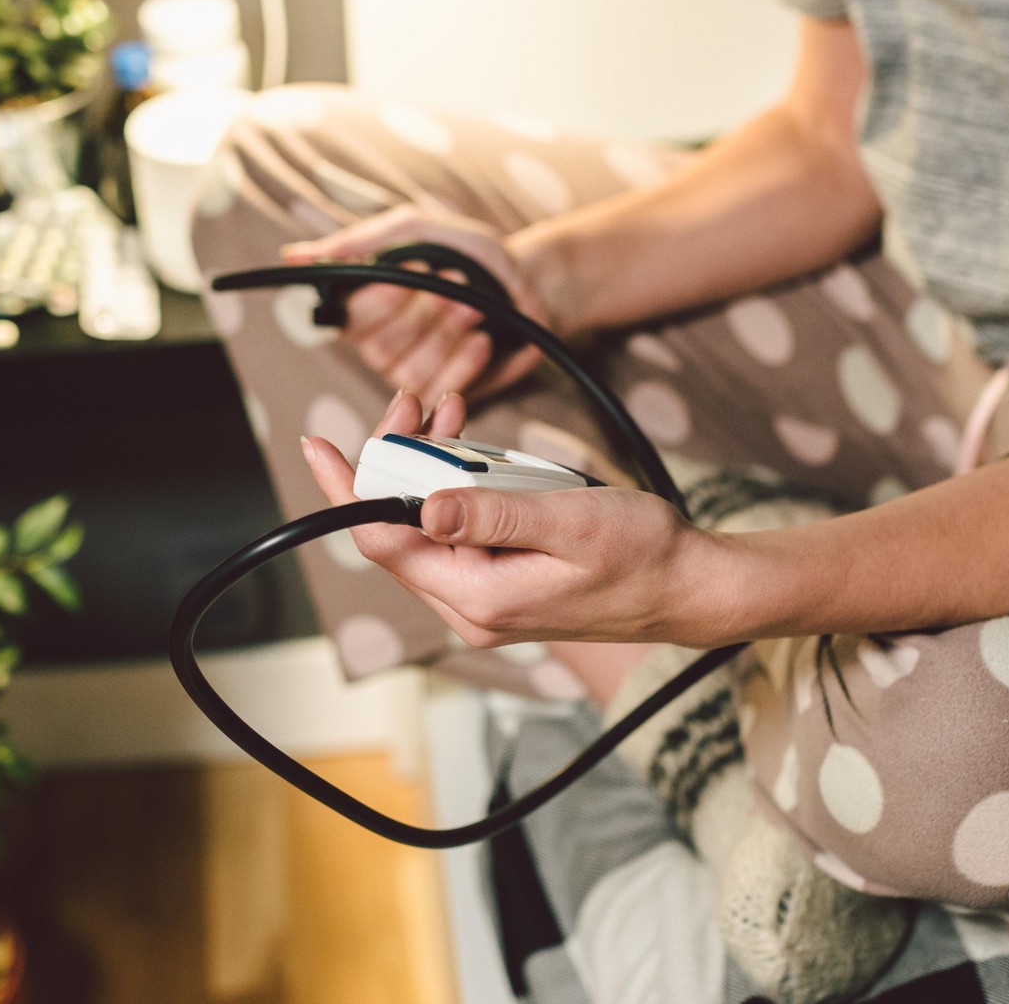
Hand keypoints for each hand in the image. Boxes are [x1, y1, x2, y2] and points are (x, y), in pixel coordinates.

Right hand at [283, 206, 554, 403]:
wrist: (527, 284)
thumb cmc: (468, 256)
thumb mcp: (414, 232)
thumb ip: (358, 244)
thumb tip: (296, 255)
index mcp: (365, 309)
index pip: (352, 316)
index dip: (384, 296)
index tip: (417, 267)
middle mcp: (379, 347)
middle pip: (381, 346)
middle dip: (424, 312)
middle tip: (454, 285)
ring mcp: (410, 375)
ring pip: (411, 369)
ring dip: (447, 334)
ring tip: (473, 307)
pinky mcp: (444, 395)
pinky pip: (441, 389)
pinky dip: (465, 362)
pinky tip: (481, 339)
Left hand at [301, 390, 725, 647]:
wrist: (689, 588)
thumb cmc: (644, 555)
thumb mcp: (570, 521)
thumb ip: (494, 513)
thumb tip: (422, 505)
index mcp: (479, 596)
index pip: (383, 543)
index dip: (346, 490)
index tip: (319, 444)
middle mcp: (473, 606)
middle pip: (400, 531)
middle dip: (396, 461)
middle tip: (413, 402)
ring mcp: (488, 599)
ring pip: (430, 526)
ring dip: (432, 468)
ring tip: (449, 413)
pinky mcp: (504, 584)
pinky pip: (461, 532)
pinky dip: (460, 487)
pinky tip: (475, 451)